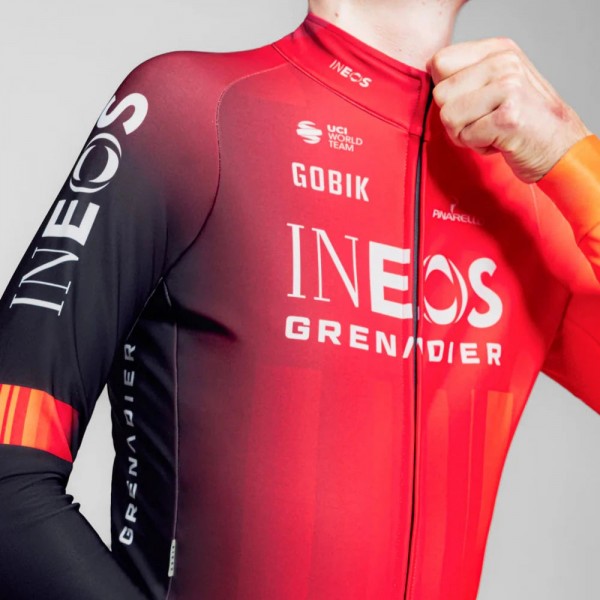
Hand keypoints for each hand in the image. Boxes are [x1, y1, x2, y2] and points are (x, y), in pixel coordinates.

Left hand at [428, 38, 590, 182]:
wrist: (560, 147)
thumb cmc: (522, 121)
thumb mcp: (496, 85)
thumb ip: (466, 75)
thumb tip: (430, 74)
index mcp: (498, 50)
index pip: (439, 62)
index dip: (446, 92)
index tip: (469, 102)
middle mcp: (504, 63)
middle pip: (440, 94)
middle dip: (454, 118)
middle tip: (481, 122)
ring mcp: (508, 88)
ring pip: (448, 117)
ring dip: (464, 134)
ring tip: (490, 131)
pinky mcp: (508, 117)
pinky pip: (465, 137)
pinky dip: (478, 147)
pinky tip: (500, 141)